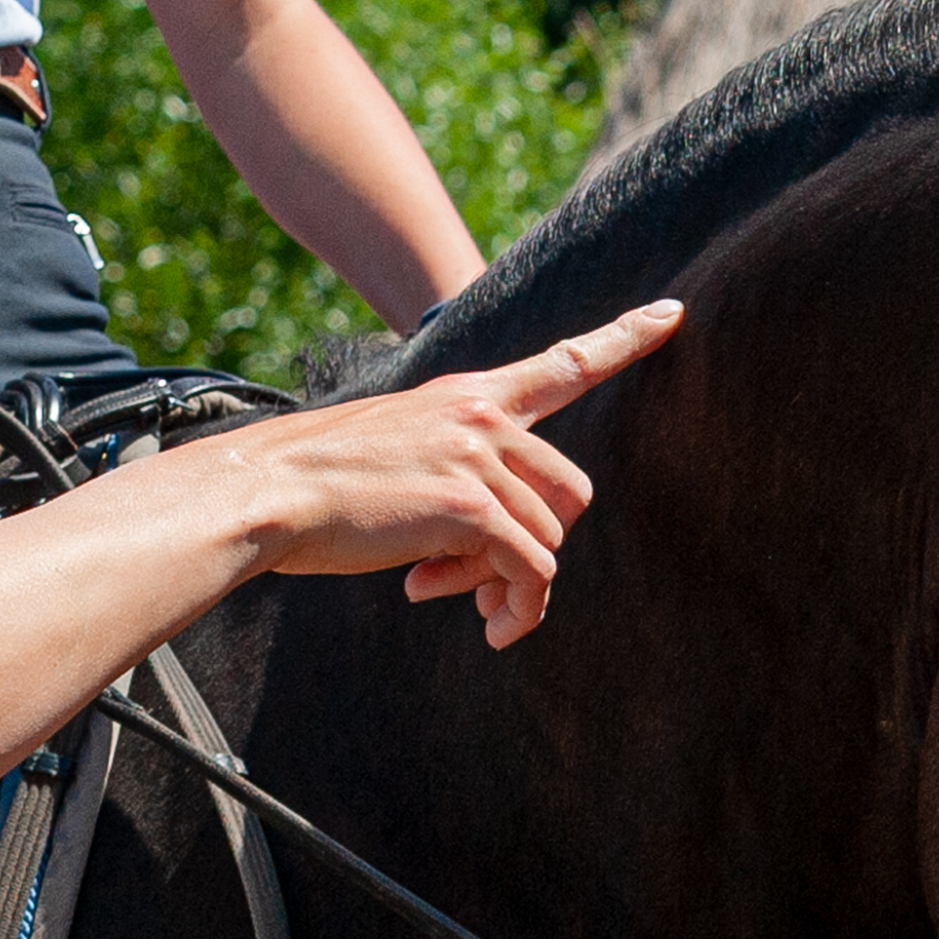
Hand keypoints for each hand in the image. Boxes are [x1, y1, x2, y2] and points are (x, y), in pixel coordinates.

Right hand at [242, 300, 681, 647]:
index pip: (564, 362)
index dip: (623, 339)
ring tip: (448, 593)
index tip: (672, 315)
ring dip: (508, 583)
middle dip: (540, 543)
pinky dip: (517, 607)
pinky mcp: (471, 508)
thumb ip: (456, 475)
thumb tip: (490, 552)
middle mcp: (484, 418)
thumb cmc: (317, 484)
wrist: (266, 491)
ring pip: (549, 538)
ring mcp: (481, 458)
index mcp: (468, 397)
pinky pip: (530, 572)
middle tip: (482, 583)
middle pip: (570, 490)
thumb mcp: (396, 452)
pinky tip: (481, 623)